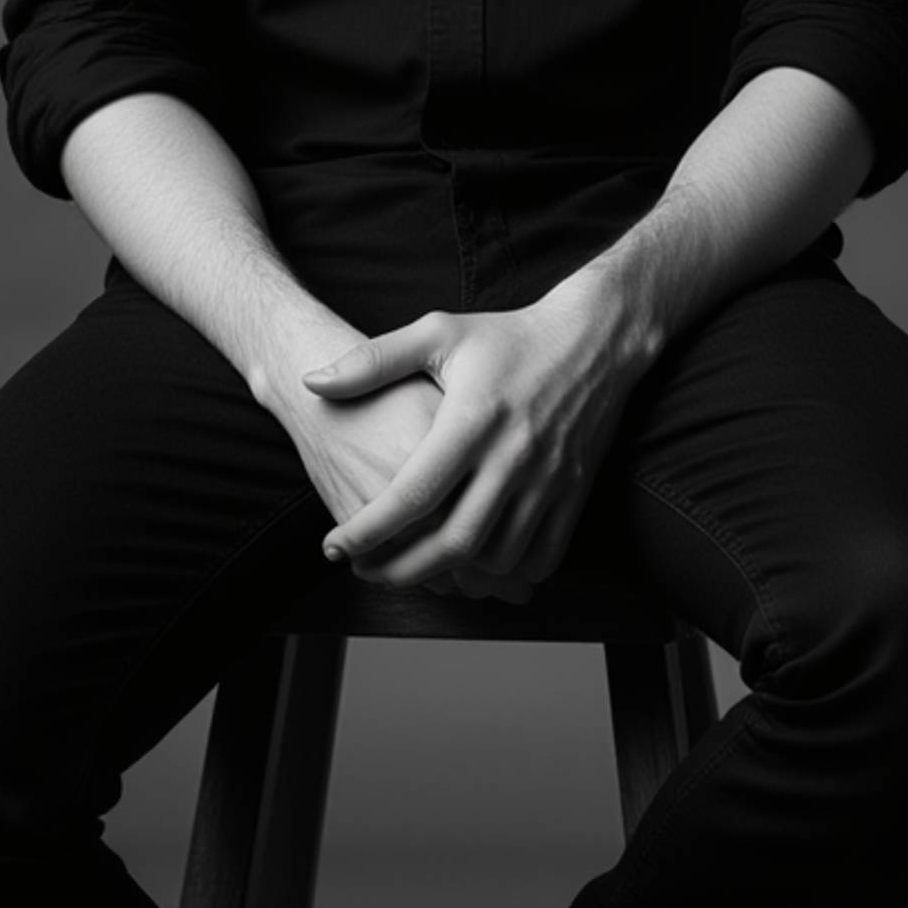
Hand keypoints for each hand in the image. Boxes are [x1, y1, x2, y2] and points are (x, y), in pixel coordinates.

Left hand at [301, 283, 638, 594]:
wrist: (594, 340)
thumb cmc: (507, 336)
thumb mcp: (438, 333)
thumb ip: (374, 359)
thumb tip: (314, 381)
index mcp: (472, 420)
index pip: (413, 493)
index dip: (368, 529)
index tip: (335, 547)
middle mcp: (512, 457)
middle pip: (453, 542)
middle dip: (402, 570)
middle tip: (367, 573)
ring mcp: (548, 480)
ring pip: (497, 557)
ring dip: (453, 574)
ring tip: (416, 569)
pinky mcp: (574, 493)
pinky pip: (542, 556)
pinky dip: (508, 572)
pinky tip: (477, 564)